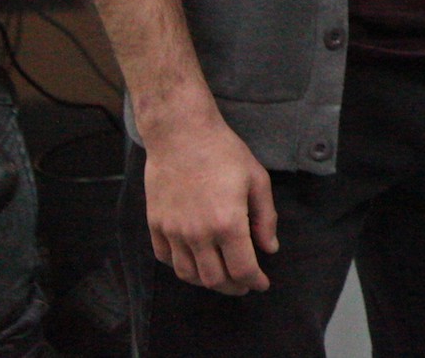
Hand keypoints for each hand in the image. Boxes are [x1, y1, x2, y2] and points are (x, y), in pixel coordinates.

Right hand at [144, 105, 276, 294]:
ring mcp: (173, 231)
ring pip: (188, 274)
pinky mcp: (155, 225)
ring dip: (206, 282)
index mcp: (227, 223)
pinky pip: (166, 259)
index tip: (261, 284)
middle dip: (233, 287)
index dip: (254, 281)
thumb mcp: (257, 180)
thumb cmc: (224, 153)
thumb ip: (265, 218)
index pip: (242, 269)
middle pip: (214, 279)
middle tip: (244, 285)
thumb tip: (269, 248)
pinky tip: (194, 262)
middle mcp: (197, 234)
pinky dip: (181, 267)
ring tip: (221, 277)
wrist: (182, 136)